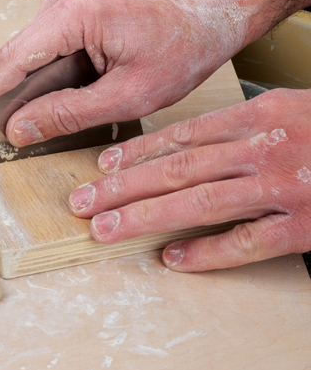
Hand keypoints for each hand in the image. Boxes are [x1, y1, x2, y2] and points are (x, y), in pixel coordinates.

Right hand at [0, 0, 254, 146]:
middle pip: (18, 54)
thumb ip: (68, 114)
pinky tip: (78, 87)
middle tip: (28, 136)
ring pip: (32, 48)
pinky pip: (48, 38)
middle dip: (19, 96)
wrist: (213, 12)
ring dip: (40, 82)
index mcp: (76, 10)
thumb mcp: (129, 96)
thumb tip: (18, 130)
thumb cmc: (184, 48)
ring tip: (63, 111)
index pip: (12, 61)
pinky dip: (55, 67)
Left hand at [68, 88, 310, 270]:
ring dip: (145, 217)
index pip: (184, 135)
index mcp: (263, 114)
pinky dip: (207, 253)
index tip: (101, 167)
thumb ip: (249, 125)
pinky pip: (245, 242)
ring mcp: (284, 188)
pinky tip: (173, 259)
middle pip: (178, 168)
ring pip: (199, 202)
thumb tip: (198, 147)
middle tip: (81, 202)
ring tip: (105, 229)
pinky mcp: (305, 226)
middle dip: (122, 186)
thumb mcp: (294, 109)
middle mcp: (266, 147)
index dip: (136, 153)